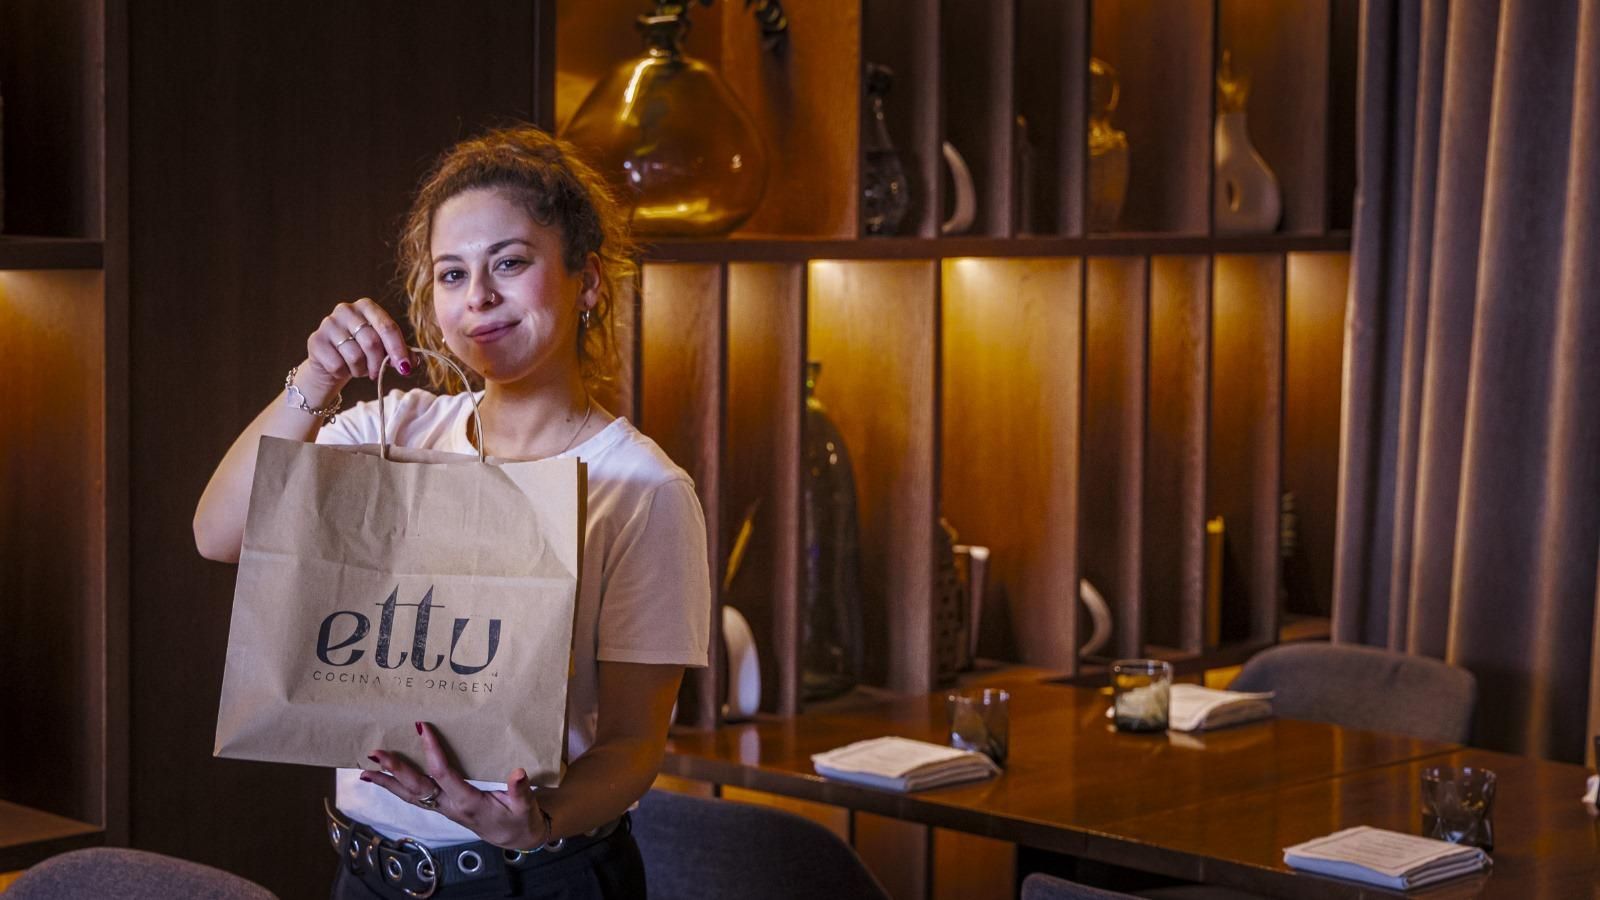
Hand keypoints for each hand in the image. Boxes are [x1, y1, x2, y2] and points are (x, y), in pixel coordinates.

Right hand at [302, 298, 413, 397]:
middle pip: (372, 342)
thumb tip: (411, 364)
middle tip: (375, 372)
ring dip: (360, 370)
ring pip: (354, 356)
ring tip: (357, 368)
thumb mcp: (385, 350)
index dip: (398, 349)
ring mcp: (328, 323)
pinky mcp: (315, 340)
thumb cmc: (363, 352)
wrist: (332, 362)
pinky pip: (337, 365)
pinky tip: (341, 367)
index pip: (387, 327)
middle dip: (378, 364)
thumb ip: (401, 353)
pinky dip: (344, 373)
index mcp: (367, 306)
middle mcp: (346, 309)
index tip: (405, 368)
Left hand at [362, 722, 549, 849]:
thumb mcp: (525, 808)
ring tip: (366, 770)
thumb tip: (519, 772)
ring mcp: (443, 808)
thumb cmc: (520, 820)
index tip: (423, 729)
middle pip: (417, 788)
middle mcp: (450, 806)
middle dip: (396, 770)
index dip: (432, 752)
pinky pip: (414, 797)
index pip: (444, 774)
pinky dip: (395, 788)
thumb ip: (520, 791)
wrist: (515, 839)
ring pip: (410, 796)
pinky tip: (381, 779)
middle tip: (377, 753)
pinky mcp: (442, 806)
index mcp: (468, 802)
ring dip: (387, 782)